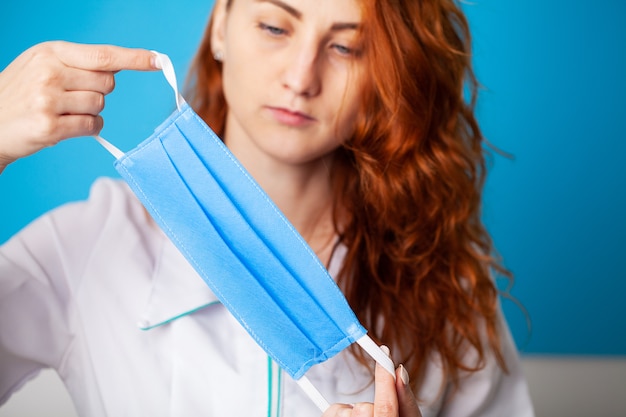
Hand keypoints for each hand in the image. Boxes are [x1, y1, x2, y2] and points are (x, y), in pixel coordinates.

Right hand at [0, 41, 157, 172]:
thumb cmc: (23, 94)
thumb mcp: (42, 66)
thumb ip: (78, 64)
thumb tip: (118, 66)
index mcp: (51, 53)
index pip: (103, 55)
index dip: (134, 58)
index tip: (158, 60)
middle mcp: (49, 72)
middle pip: (107, 83)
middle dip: (98, 91)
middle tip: (71, 97)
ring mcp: (48, 100)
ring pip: (100, 105)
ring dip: (89, 112)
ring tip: (62, 112)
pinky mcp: (49, 126)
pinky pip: (92, 126)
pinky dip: (87, 128)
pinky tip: (65, 126)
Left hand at [323, 357, 421, 416]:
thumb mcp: (407, 416)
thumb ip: (405, 398)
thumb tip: (400, 371)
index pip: (386, 406)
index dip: (385, 379)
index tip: (384, 352)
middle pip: (364, 408)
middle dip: (368, 407)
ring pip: (348, 409)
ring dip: (353, 413)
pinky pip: (333, 410)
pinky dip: (338, 413)